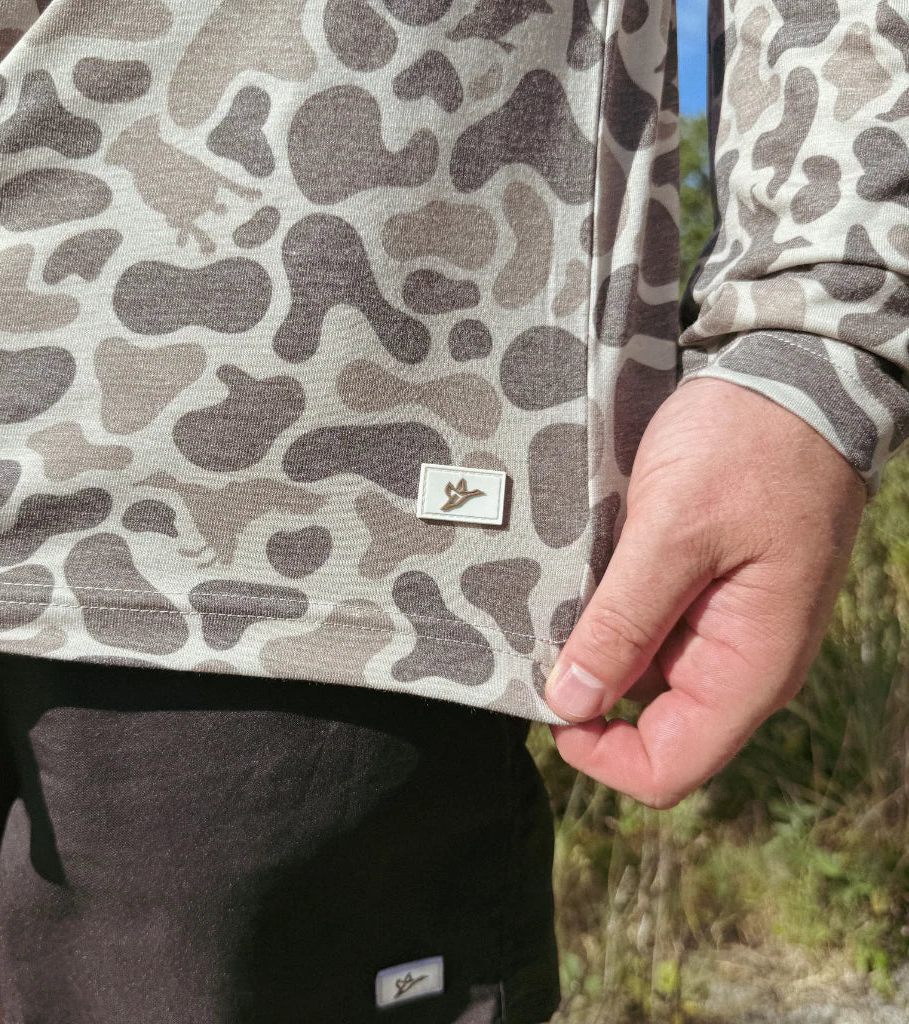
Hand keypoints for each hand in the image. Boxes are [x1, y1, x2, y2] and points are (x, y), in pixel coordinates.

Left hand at [543, 376, 867, 807]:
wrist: (792, 383)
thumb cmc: (748, 449)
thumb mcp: (675, 531)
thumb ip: (624, 622)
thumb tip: (570, 704)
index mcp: (748, 669)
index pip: (667, 768)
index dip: (599, 754)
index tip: (549, 703)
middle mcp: (737, 665)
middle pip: (650, 730)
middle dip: (589, 697)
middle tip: (542, 637)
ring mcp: (720, 631)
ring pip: (640, 679)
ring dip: (594, 650)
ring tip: (561, 594)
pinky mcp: (703, 597)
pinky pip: (646, 632)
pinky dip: (608, 616)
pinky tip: (583, 574)